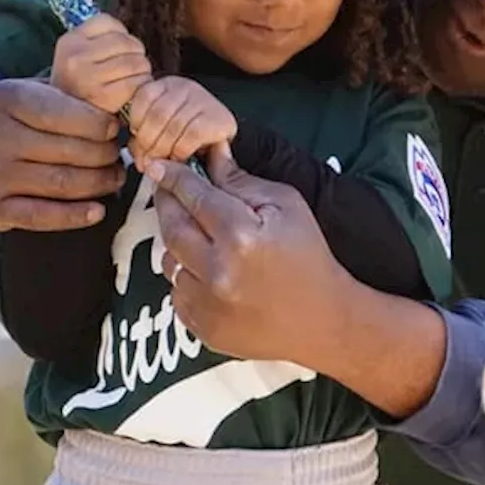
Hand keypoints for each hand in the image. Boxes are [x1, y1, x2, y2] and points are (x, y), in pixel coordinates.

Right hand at [0, 78, 125, 230]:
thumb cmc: (28, 122)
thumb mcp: (41, 96)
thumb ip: (74, 99)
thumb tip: (122, 114)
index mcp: (5, 98)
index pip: (57, 111)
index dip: (94, 123)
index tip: (116, 129)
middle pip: (65, 150)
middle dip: (103, 155)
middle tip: (119, 156)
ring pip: (61, 182)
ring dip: (99, 183)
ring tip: (115, 177)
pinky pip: (42, 215)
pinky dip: (75, 215)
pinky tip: (99, 211)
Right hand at [50, 13, 152, 114]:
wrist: (69, 125)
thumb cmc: (83, 89)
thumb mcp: (80, 58)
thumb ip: (99, 41)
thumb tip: (128, 36)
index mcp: (68, 42)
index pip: (108, 22)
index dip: (121, 36)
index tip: (118, 52)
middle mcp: (74, 57)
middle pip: (127, 42)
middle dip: (136, 56)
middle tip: (130, 71)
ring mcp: (87, 77)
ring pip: (136, 62)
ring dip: (142, 72)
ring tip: (131, 82)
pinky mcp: (103, 97)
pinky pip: (137, 83)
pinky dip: (141, 88)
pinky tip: (132, 95)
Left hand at [124, 77, 237, 165]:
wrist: (222, 145)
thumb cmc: (189, 137)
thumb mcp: (163, 129)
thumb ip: (145, 136)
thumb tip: (140, 157)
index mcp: (169, 85)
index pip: (144, 95)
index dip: (136, 120)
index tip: (135, 138)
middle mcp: (187, 87)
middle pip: (157, 114)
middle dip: (148, 142)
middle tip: (146, 159)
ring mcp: (205, 101)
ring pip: (173, 127)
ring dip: (163, 150)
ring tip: (162, 163)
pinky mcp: (219, 119)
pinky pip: (191, 135)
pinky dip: (180, 151)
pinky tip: (179, 157)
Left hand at [143, 155, 350, 367]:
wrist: (325, 320)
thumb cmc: (310, 258)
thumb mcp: (288, 206)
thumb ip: (243, 181)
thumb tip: (212, 156)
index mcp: (240, 236)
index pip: (193, 196)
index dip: (174, 177)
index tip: (159, 165)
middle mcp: (217, 271)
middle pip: (171, 227)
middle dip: (167, 204)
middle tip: (168, 191)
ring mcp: (207, 305)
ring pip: (168, 263)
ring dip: (179, 245)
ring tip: (204, 240)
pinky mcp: (203, 328)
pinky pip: (176, 293)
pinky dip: (187, 278)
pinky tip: (212, 273)